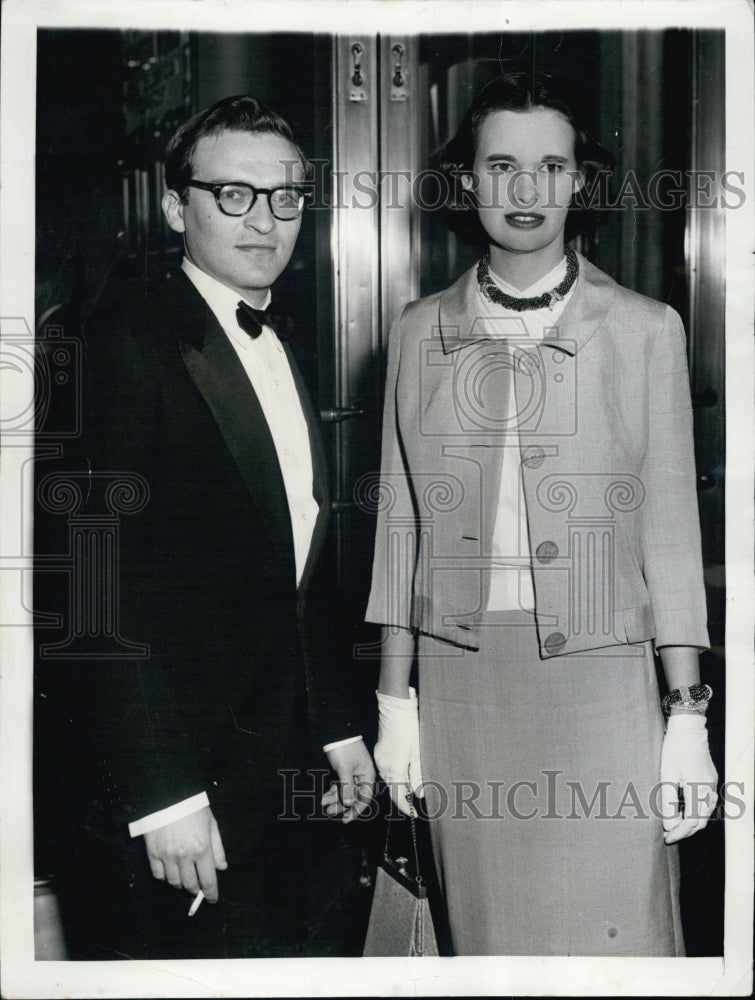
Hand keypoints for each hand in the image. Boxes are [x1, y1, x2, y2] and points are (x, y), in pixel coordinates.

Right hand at [143, 805, 227, 901]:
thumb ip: (218, 847)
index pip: (208, 881)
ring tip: (185, 877)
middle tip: (198, 888)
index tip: (212, 899)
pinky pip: (158, 875)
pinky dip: (165, 877)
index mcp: (202, 848)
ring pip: (174, 882)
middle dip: (196, 889)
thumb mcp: (211, 824)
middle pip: (190, 885)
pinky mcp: (153, 853)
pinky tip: (170, 871)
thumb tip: (222, 867)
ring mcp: (167, 856)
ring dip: (181, 884)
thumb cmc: (193, 808)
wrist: (168, 795)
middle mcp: (185, 856)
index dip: (211, 894)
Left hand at [322, 738, 375, 822]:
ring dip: (335, 799)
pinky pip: (340, 786)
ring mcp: (353, 774)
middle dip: (341, 805)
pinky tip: (325, 797)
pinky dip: (333, 791)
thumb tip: (350, 804)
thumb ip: (347, 787)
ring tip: (324, 804)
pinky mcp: (344, 772)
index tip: (346, 819)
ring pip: (345, 792)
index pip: (364, 798)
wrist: (336, 732)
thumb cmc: (344, 748)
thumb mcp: (345, 768)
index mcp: (367, 775)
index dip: (356, 810)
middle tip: (329, 812)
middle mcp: (362, 776)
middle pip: (353, 797)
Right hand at [374, 687, 423, 816]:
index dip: (405, 807)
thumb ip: (418, 775)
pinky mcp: (379, 753)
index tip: (413, 813)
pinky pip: (386, 770)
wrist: (395, 709)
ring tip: (412, 786)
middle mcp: (383, 766)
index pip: (398, 796)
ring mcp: (379, 759)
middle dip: (403, 796)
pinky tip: (404, 770)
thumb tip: (419, 794)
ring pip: (389, 779)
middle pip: (392, 789)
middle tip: (416, 801)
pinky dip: (394, 774)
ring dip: (399, 785)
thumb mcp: (418, 752)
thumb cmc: (408, 728)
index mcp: (394, 769)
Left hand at [659, 713, 717, 844]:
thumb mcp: (667, 776)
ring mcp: (712, 785)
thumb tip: (669, 826)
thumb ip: (669, 802)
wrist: (688, 729)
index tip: (666, 838)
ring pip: (705, 814)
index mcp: (699, 790)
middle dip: (685, 831)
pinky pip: (706, 804)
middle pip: (701, 821)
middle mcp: (709, 790)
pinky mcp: (710, 780)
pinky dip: (696, 812)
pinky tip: (683, 812)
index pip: (692, 822)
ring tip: (674, 826)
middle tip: (668, 836)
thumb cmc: (675, 750)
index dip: (679, 832)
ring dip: (691, 823)